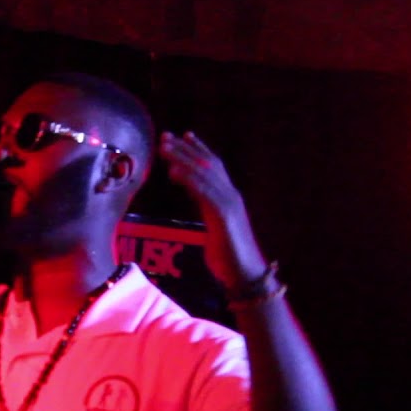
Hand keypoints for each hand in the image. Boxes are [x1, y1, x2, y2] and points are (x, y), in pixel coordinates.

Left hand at [159, 131, 267, 288]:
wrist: (245, 274)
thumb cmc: (229, 257)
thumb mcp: (216, 229)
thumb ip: (209, 213)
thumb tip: (201, 205)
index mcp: (228, 198)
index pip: (214, 167)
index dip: (200, 150)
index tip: (184, 136)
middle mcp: (230, 195)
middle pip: (207, 164)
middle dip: (186, 148)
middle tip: (166, 136)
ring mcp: (229, 203)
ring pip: (204, 173)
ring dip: (183, 158)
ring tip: (165, 147)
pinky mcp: (224, 215)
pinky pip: (204, 191)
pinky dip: (189, 179)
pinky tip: (174, 171)